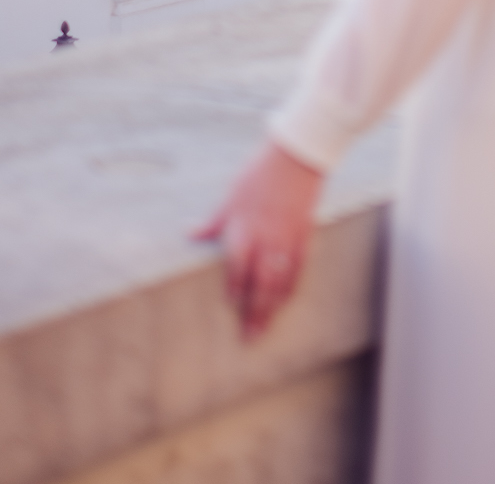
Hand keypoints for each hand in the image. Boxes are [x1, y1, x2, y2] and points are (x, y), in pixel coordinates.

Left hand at [194, 140, 322, 337]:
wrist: (298, 155)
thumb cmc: (259, 173)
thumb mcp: (231, 196)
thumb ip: (213, 222)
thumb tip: (189, 234)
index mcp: (245, 228)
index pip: (237, 268)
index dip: (235, 289)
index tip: (231, 305)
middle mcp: (266, 238)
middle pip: (260, 284)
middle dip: (254, 313)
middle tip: (249, 338)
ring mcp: (288, 239)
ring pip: (280, 282)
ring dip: (272, 308)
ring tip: (265, 329)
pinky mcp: (305, 235)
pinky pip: (299, 270)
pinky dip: (291, 288)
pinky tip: (285, 301)